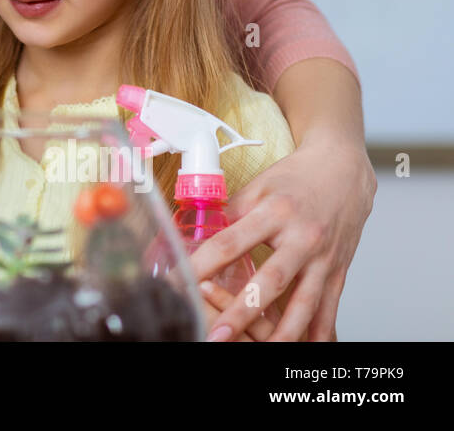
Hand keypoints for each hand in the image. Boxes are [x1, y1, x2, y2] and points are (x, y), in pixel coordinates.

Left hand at [188, 136, 374, 340]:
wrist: (343, 170)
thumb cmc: (295, 178)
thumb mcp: (257, 187)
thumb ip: (228, 215)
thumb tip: (192, 235)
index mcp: (274, 212)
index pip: (230, 243)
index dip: (201, 266)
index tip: (178, 283)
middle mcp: (302, 238)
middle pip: (270, 281)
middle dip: (242, 312)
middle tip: (217, 334)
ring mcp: (324, 258)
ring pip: (303, 303)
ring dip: (282, 332)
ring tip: (261, 351)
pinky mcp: (339, 271)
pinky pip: (329, 308)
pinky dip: (319, 332)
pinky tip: (305, 348)